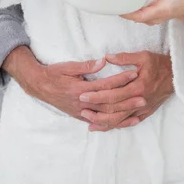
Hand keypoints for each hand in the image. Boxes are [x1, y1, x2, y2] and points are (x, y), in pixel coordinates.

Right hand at [12, 51, 141, 125]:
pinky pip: (100, 121)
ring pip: (106, 115)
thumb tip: (103, 61)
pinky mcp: (81, 116)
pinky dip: (114, 122)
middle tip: (143, 95)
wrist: (39, 86)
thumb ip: (86, 66)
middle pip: (109, 103)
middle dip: (127, 99)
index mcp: (79, 89)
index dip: (120, 79)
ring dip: (124, 112)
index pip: (105, 84)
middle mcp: (82, 103)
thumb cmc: (53, 73)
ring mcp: (82, 112)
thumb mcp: (67, 66)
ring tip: (139, 109)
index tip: (134, 73)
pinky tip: (126, 121)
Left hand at [79, 51, 173, 131]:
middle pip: (114, 110)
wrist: (177, 76)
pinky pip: (128, 122)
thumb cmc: (160, 64)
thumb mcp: (143, 56)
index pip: (112, 94)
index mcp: (137, 87)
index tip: (83, 94)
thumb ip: (124, 58)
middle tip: (81, 108)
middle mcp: (139, 101)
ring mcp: (142, 109)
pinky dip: (117, 126)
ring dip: (104, 122)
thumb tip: (107, 57)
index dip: (97, 95)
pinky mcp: (145, 113)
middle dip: (96, 110)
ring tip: (89, 122)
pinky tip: (107, 126)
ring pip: (120, 120)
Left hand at [120, 0, 183, 26]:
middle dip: (122, 7)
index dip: (126, 11)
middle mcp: (154, 18)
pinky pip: (137, 15)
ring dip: (125, 8)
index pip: (139, 15)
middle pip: (133, 17)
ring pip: (134, 17)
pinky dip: (130, 8)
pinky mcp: (150, 18)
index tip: (115, 4)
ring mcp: (151, 20)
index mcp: (160, 10)